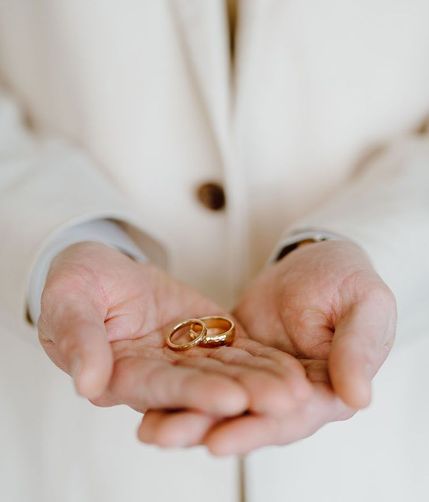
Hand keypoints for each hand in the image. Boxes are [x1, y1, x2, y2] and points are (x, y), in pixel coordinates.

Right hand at [38, 242, 310, 432]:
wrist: (102, 271)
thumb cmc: (77, 283)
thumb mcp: (67, 301)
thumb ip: (77, 339)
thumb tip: (87, 384)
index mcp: (122, 372)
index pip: (159, 387)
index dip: (193, 394)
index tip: (229, 399)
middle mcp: (159, 374)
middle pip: (204, 387)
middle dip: (245, 395)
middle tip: (284, 403)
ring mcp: (185, 357)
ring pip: (228, 371)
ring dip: (264, 381)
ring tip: (300, 389)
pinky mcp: (205, 337)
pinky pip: (237, 349)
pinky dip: (264, 359)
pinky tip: (293, 368)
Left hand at [139, 240, 395, 453]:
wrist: (319, 261)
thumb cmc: (349, 280)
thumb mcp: (365, 306)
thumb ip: (357, 348)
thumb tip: (357, 397)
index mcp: (327, 390)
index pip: (290, 419)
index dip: (255, 429)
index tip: (218, 441)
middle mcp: (290, 394)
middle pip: (247, 417)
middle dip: (206, 427)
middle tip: (164, 435)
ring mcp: (259, 377)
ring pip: (223, 401)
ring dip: (187, 414)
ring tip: (149, 427)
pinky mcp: (236, 357)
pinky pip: (208, 373)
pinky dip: (184, 385)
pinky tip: (151, 397)